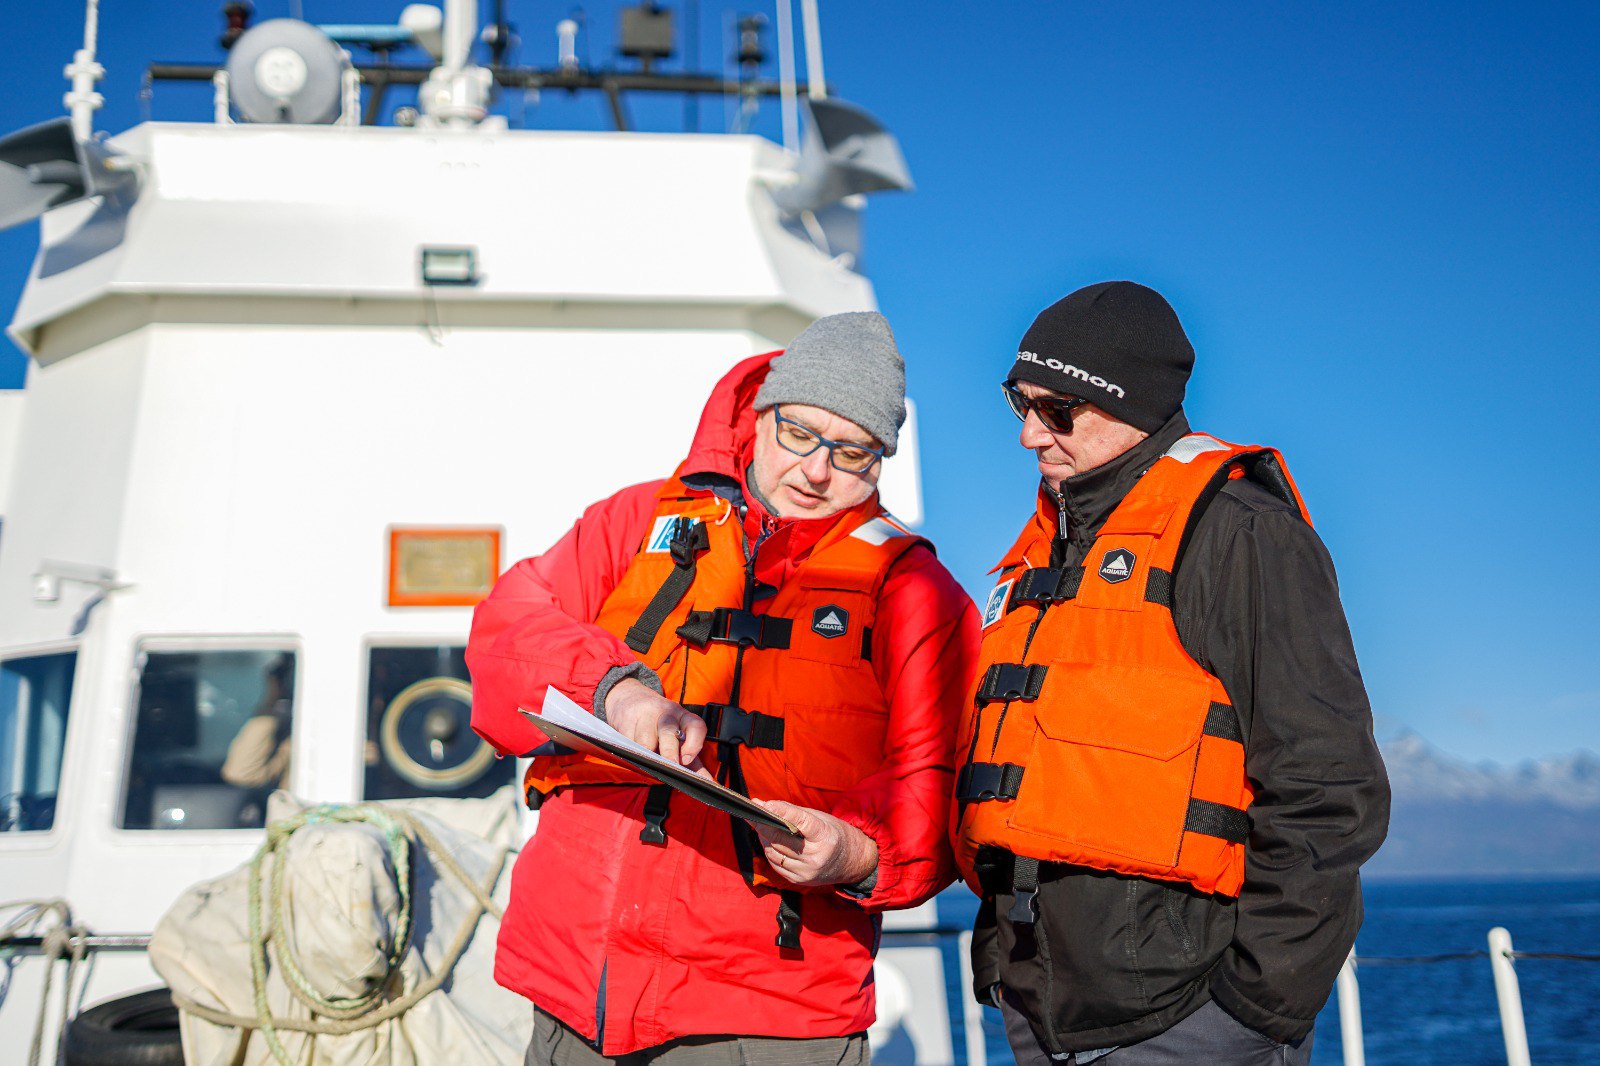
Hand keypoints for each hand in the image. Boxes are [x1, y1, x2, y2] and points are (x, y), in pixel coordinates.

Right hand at [604, 679, 707, 768]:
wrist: (632, 703)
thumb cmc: (662, 728)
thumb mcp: (681, 741)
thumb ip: (695, 764)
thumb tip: (709, 783)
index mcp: (685, 719)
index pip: (696, 726)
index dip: (694, 743)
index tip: (687, 760)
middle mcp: (667, 715)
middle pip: (669, 731)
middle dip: (669, 750)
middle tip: (670, 765)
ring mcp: (646, 718)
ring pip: (646, 737)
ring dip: (647, 754)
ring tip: (649, 765)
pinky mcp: (627, 723)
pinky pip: (629, 742)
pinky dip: (632, 753)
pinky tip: (633, 758)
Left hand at [751, 799, 878, 887]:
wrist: (852, 862)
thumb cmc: (834, 834)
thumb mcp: (821, 818)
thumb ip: (794, 813)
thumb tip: (765, 805)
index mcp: (825, 837)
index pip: (801, 823)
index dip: (782, 812)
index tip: (765, 803)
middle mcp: (816, 857)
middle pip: (780, 839)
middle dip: (763, 824)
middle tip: (753, 812)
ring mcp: (806, 871)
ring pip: (773, 852)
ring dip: (763, 837)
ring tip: (761, 825)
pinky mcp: (798, 880)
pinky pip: (775, 864)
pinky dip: (769, 850)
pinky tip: (768, 841)